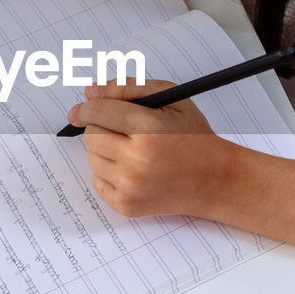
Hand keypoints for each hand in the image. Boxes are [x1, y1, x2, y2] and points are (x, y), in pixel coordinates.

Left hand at [67, 78, 232, 217]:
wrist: (215, 180)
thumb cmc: (193, 137)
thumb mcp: (171, 99)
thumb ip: (129, 88)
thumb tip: (91, 91)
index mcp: (149, 129)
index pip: (98, 112)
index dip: (85, 108)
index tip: (79, 110)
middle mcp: (137, 160)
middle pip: (91, 135)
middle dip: (102, 127)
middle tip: (124, 130)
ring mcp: (131, 186)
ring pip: (91, 158)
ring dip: (105, 151)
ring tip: (133, 151)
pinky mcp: (126, 205)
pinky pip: (96, 181)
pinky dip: (108, 173)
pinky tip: (132, 170)